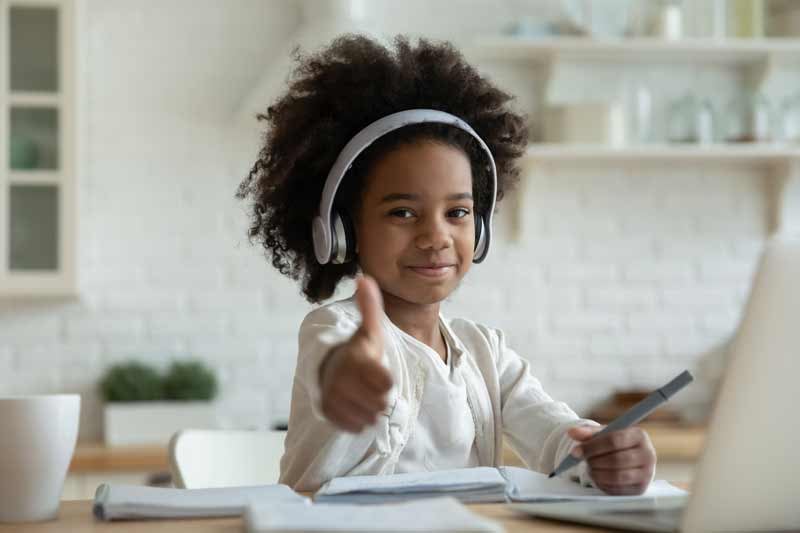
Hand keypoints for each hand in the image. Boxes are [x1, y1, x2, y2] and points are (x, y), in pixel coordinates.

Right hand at [319, 275, 392, 432]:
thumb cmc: (358, 350)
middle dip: (381, 397)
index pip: (385, 383)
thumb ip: (370, 307)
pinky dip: (359, 420)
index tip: (381, 375)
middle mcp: (341, 380)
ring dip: (372, 409)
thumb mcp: (368, 330)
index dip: (387, 381)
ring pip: (370, 417)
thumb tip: (364, 278)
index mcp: (355, 359)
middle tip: (372, 386)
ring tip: (364, 395)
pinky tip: (356, 405)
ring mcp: (333, 397)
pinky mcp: (328, 413)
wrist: (329, 368)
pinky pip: (356, 426)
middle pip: (381, 404)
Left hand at [567, 425, 656, 495]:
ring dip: (597, 473)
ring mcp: (647, 474)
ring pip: (617, 476)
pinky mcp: (641, 489)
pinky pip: (618, 489)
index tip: (576, 452)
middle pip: (616, 460)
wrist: (631, 458)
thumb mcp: (604, 434)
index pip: (614, 440)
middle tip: (584, 461)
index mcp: (639, 435)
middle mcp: (648, 454)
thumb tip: (572, 432)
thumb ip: (588, 433)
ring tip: (590, 468)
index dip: (592, 446)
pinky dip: (603, 484)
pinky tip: (597, 477)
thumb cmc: (616, 444)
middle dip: (595, 461)